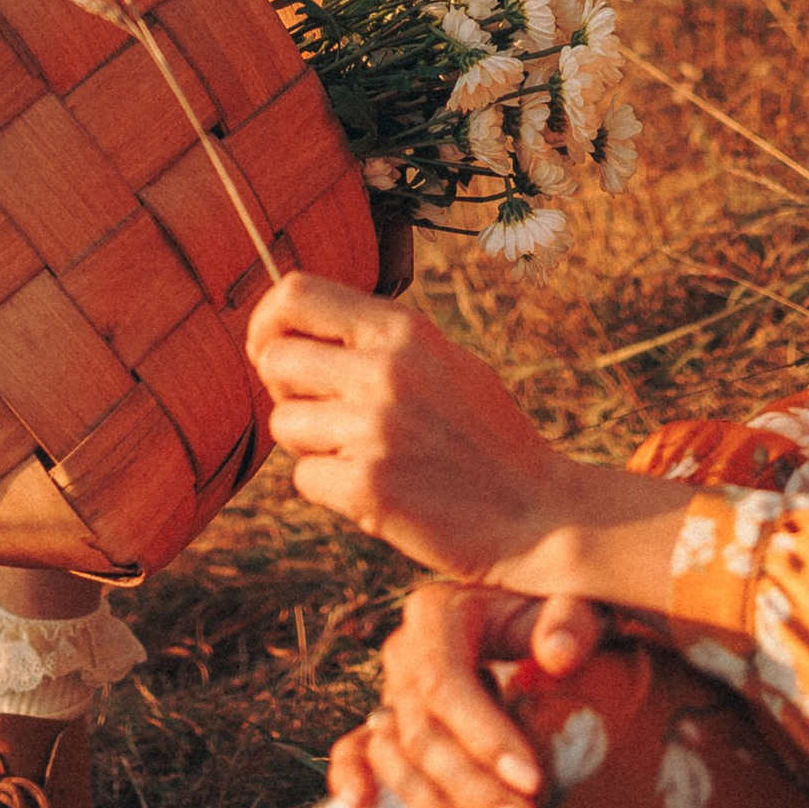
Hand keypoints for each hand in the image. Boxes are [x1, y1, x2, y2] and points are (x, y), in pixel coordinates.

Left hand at [247, 270, 576, 579]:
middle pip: (275, 359)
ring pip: (284, 423)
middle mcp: (385, 369)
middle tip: (326, 415)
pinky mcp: (367, 488)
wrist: (540, 514)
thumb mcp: (443, 362)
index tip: (271, 349)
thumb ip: (380, 341)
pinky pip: (304, 479)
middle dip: (288, 390)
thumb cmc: (487, 440)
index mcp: (404, 330)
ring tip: (368, 456)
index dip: (268, 320)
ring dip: (313, 445)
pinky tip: (380, 494)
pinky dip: (332, 490)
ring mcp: (374, 428)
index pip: (295, 294)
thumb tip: (297, 326)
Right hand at [326, 576, 604, 807]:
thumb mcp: (573, 607)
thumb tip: (557, 656)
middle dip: (471, 787)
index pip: (446, 681)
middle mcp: (404, 651)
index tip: (532, 781)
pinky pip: (352, 751)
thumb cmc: (557, 622)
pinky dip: (350, 776)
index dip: (483, 735)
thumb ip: (570, 624)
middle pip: (421, 730)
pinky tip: (363, 807)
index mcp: (439, 613)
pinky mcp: (383, 725)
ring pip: (394, 755)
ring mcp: (389, 691)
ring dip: (433, 806)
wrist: (536, 633)